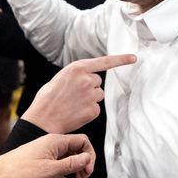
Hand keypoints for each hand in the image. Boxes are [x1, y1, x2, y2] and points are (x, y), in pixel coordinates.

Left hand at [0, 133, 95, 177]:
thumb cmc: (18, 171)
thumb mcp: (50, 170)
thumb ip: (70, 164)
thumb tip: (87, 158)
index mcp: (54, 141)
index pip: (81, 140)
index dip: (89, 154)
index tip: (89, 169)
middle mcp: (50, 145)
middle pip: (75, 150)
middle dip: (83, 163)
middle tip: (85, 177)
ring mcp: (45, 154)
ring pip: (67, 160)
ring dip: (75, 171)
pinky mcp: (40, 163)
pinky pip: (57, 169)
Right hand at [22, 55, 136, 133]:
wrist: (43, 118)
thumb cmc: (48, 98)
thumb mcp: (60, 78)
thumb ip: (76, 75)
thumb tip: (88, 77)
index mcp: (77, 68)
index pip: (104, 62)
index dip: (121, 60)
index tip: (134, 58)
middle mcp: (86, 79)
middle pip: (97, 81)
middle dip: (89, 86)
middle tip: (73, 94)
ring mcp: (91, 95)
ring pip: (98, 95)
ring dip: (89, 98)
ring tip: (73, 104)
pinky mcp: (93, 110)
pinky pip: (96, 108)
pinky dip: (88, 111)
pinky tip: (76, 112)